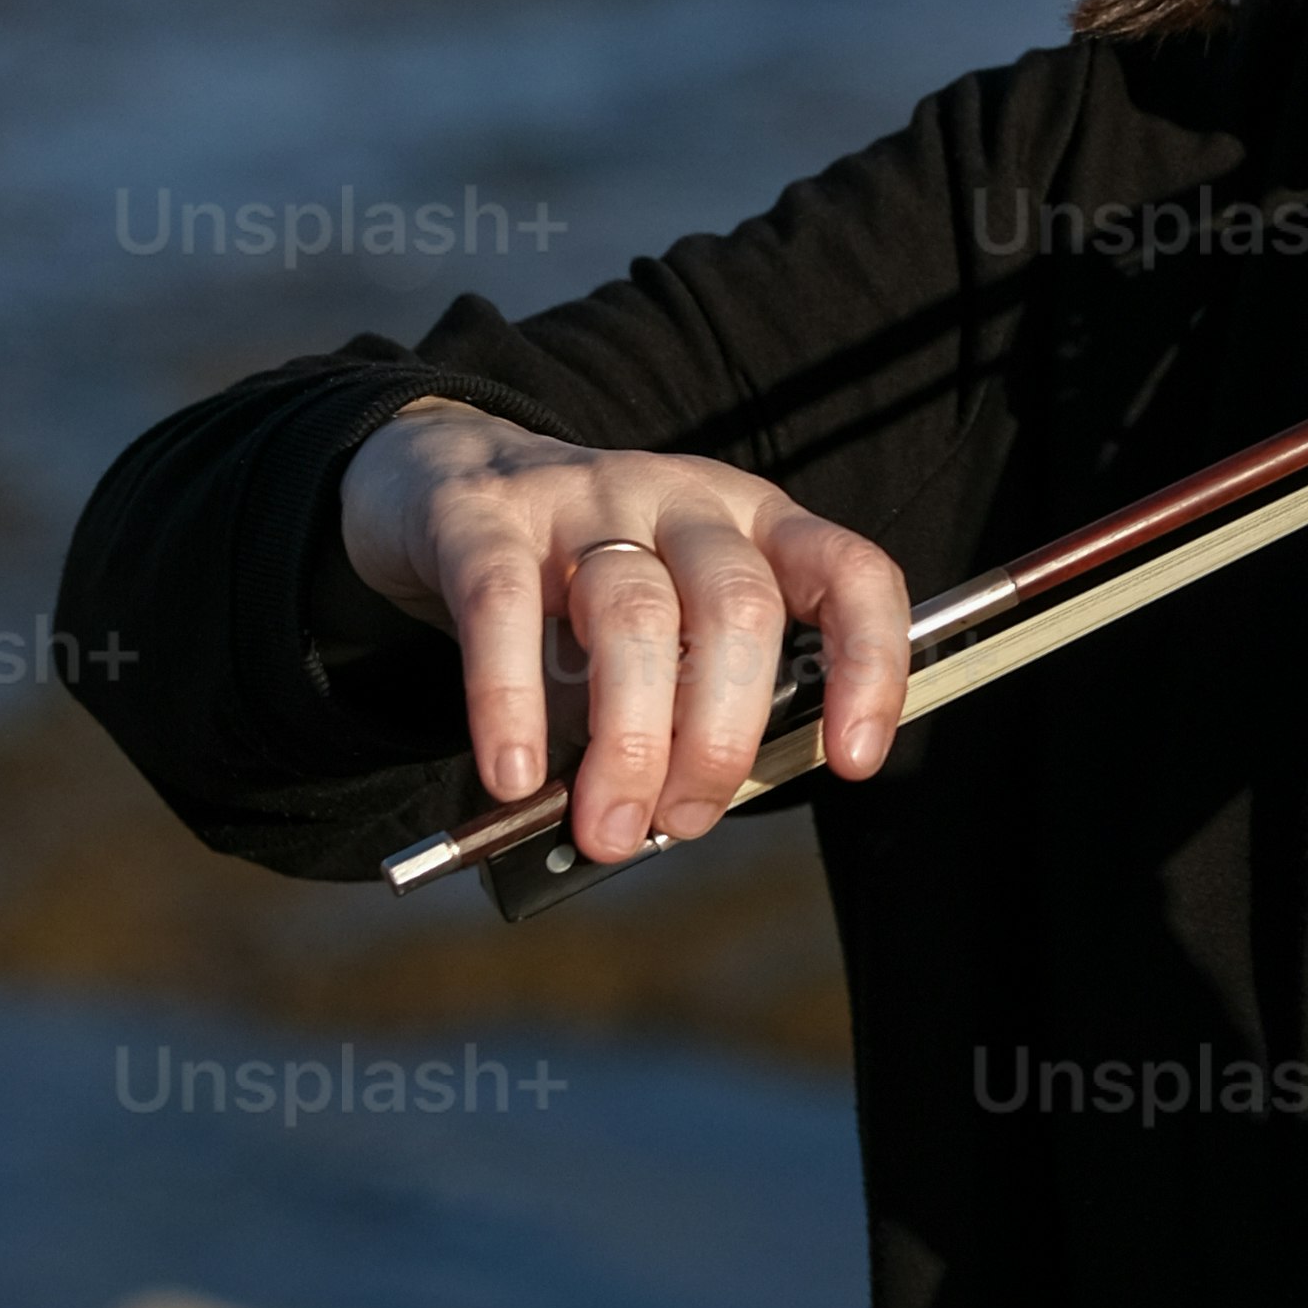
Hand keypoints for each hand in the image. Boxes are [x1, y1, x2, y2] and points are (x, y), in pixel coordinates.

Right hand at [338, 405, 910, 864]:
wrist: (440, 479)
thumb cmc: (576, 582)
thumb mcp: (664, 620)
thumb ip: (687, 703)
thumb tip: (679, 817)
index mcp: (751, 523)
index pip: (847, 574)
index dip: (868, 665)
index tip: (854, 761)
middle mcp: (682, 499)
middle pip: (737, 608)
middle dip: (720, 737)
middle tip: (682, 821)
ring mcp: (583, 498)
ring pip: (635, 613)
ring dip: (629, 740)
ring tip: (604, 827)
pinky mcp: (484, 518)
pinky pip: (506, 608)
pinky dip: (512, 702)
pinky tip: (515, 776)